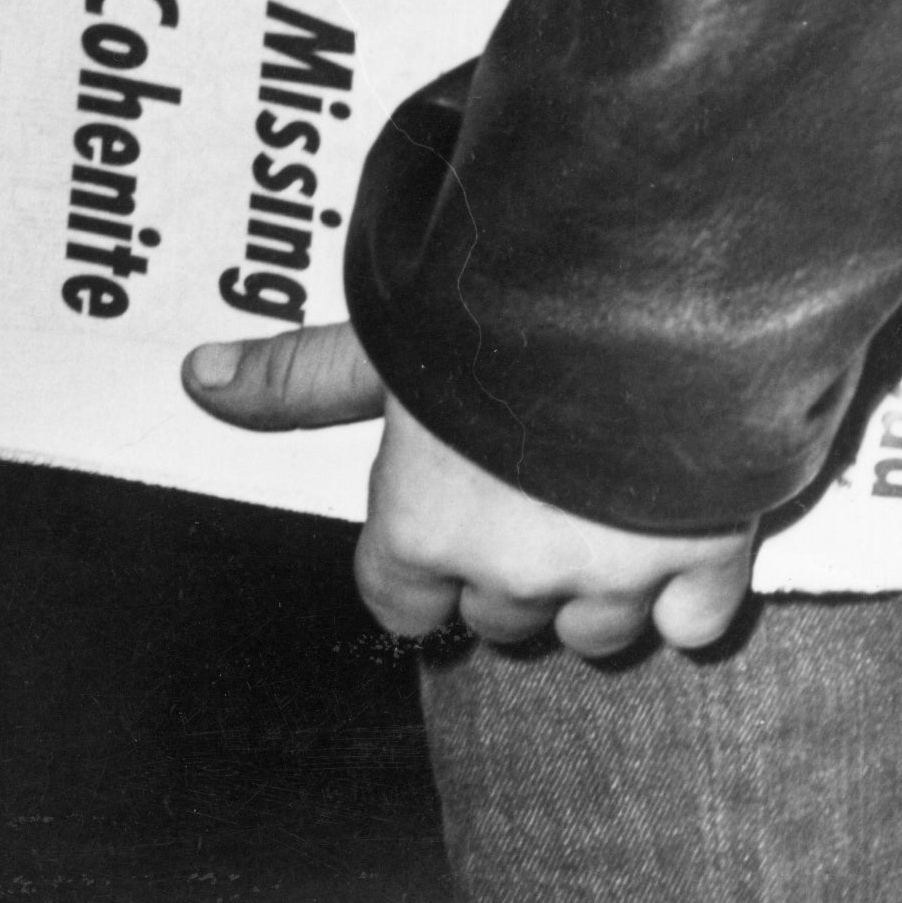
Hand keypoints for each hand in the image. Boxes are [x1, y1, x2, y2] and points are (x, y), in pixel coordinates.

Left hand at [184, 320, 758, 661]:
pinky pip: (690, 626)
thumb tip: (195, 378)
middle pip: (502, 611)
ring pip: (594, 630)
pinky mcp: (705, 562)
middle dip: (514, 561)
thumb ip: (303, 377)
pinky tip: (680, 521)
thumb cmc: (505, 298)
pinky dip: (687, 590)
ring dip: (600, 580)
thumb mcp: (389, 335)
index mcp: (426, 523)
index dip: (423, 557)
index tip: (451, 507)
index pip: (400, 602)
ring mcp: (611, 575)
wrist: (650, 272)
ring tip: (612, 492)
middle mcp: (511, 569)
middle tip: (538, 474)